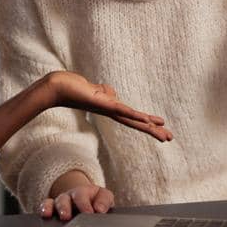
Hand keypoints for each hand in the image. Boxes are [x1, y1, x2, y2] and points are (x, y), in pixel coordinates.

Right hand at [40, 183, 115, 220]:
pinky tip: (45, 214)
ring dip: (62, 208)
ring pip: (61, 200)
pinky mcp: (53, 206)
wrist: (83, 200)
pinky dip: (45, 208)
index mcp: (92, 193)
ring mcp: (64, 200)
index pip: (96, 195)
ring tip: (64, 216)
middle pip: (77, 196)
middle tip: (81, 214)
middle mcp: (76, 194)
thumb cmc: (95, 203)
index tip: (96, 211)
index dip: (96, 203)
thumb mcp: (105, 200)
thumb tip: (100, 209)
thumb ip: (105, 203)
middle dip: (80, 204)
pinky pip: (46, 204)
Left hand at [48, 70, 171, 141]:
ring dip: (149, 127)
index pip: (132, 118)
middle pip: (136, 123)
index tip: (162, 128)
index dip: (147, 123)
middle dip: (153, 131)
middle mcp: (110, 111)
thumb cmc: (72, 87)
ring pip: (132, 119)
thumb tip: (111, 92)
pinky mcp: (102, 103)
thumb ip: (104, 91)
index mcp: (110, 108)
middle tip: (170, 139)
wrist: (56, 88)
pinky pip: (122, 110)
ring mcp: (107, 108)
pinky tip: (146, 120)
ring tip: (164, 134)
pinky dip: (135, 115)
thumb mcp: (93, 88)